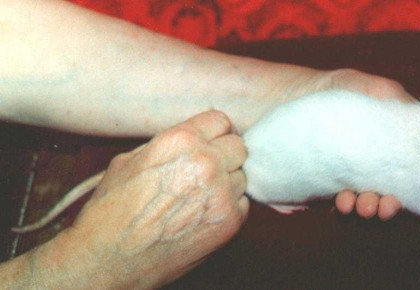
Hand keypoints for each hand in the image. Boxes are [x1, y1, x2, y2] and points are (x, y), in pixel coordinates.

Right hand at [59, 111, 247, 287]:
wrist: (109, 258)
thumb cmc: (112, 210)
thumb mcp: (130, 160)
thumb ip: (169, 144)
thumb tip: (194, 139)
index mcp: (180, 141)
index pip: (221, 121)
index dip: (215, 133)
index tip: (212, 143)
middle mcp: (206, 163)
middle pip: (239, 147)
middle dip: (225, 156)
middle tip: (208, 171)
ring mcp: (221, 194)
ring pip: (242, 176)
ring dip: (227, 183)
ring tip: (199, 197)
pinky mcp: (230, 222)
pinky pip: (243, 203)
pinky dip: (228, 207)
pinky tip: (203, 215)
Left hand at [306, 69, 411, 219]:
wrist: (287, 97)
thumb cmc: (335, 87)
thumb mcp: (373, 88)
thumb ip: (398, 102)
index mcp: (391, 143)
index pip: (411, 171)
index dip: (414, 185)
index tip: (407, 190)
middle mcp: (374, 163)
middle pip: (390, 192)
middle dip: (389, 203)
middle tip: (384, 205)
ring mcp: (351, 176)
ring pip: (367, 201)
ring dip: (368, 208)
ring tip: (363, 205)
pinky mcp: (328, 185)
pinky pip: (341, 203)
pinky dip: (345, 208)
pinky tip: (342, 204)